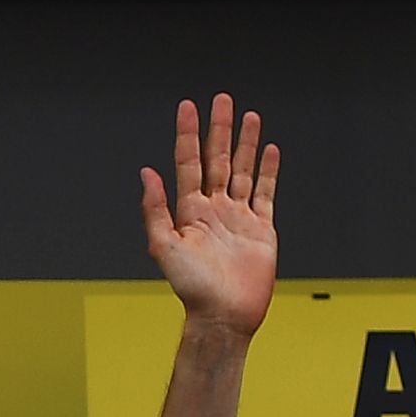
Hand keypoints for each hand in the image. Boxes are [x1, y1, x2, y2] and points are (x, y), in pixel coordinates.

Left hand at [142, 94, 278, 338]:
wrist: (223, 316)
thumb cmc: (191, 288)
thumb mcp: (165, 246)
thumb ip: (155, 210)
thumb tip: (146, 173)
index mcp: (190, 211)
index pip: (189, 162)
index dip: (188, 134)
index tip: (188, 107)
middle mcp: (214, 210)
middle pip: (217, 159)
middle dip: (220, 129)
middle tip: (222, 100)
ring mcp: (238, 218)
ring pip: (242, 170)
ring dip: (246, 143)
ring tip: (250, 116)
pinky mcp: (261, 229)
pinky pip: (265, 193)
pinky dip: (268, 171)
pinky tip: (269, 151)